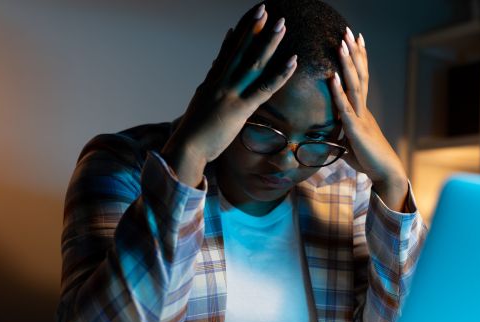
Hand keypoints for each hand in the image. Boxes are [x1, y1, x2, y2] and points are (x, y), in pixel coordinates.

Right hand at [162, 4, 296, 185]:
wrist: (186, 149)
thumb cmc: (194, 132)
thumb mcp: (201, 103)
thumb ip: (211, 83)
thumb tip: (216, 67)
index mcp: (212, 82)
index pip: (228, 51)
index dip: (240, 34)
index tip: (250, 18)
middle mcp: (221, 82)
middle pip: (240, 49)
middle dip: (253, 27)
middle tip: (265, 8)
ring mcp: (230, 94)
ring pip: (253, 62)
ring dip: (268, 41)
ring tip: (281, 23)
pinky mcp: (240, 109)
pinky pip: (265, 88)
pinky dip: (280, 73)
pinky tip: (293, 61)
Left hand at [329, 28, 408, 211]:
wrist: (385, 173)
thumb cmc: (368, 159)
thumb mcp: (350, 142)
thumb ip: (340, 131)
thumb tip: (327, 129)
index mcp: (362, 110)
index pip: (361, 79)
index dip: (359, 59)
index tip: (355, 40)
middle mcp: (363, 109)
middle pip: (359, 75)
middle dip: (354, 53)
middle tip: (349, 31)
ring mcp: (361, 118)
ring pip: (354, 86)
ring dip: (348, 64)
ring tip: (342, 44)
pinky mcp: (356, 130)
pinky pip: (346, 108)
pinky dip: (338, 92)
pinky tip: (333, 77)